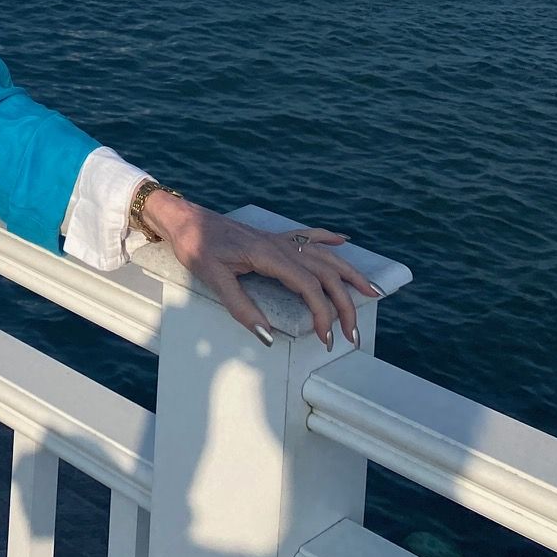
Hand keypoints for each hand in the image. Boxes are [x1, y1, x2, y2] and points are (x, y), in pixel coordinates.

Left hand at [141, 192, 382, 349]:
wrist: (185, 217)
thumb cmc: (196, 247)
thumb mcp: (213, 279)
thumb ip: (241, 308)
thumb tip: (269, 338)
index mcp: (269, 255)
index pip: (309, 286)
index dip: (323, 313)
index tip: (326, 339)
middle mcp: (281, 245)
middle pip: (325, 273)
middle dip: (345, 304)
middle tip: (354, 334)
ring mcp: (279, 239)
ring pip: (324, 254)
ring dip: (349, 273)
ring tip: (372, 290)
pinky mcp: (273, 237)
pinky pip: (309, 236)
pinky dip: (329, 238)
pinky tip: (345, 240)